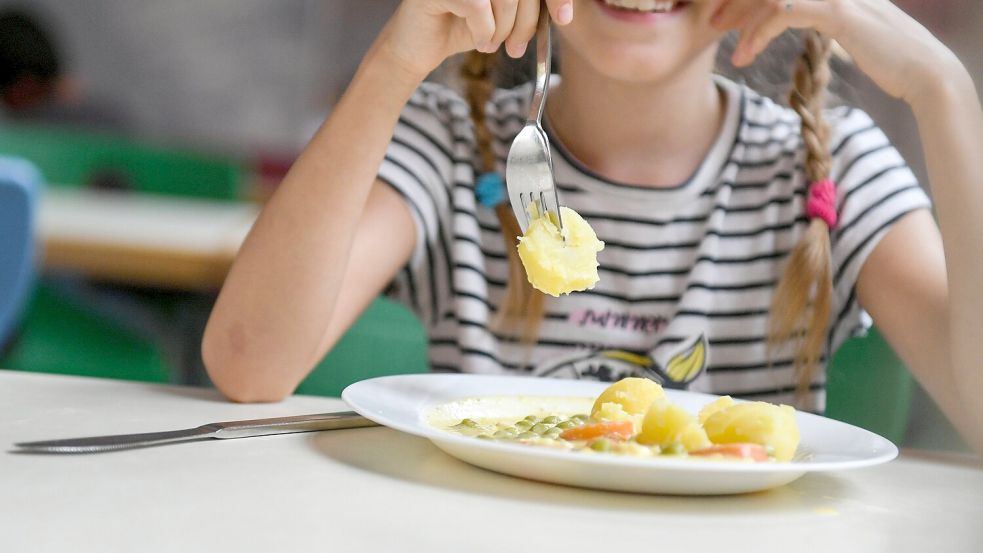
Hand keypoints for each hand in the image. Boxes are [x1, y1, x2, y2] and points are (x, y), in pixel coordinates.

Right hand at [377, 0, 572, 81]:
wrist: (418, 50)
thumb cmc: (463, 28)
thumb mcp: (504, 15)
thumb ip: (528, 3)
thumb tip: (562, 7)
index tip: (565, 18)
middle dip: (526, 21)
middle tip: (516, 48)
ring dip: (503, 29)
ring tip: (491, 43)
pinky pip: (479, 7)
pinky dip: (484, 31)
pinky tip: (478, 42)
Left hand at [711, 0, 965, 105]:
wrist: (923, 71)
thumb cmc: (886, 56)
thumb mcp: (845, 28)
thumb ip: (819, 14)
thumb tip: (791, 14)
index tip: (726, 15)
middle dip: (737, 1)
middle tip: (714, 24)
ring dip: (742, 20)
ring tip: (730, 48)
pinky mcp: (837, 9)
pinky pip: (782, 10)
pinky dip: (757, 34)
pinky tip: (745, 56)